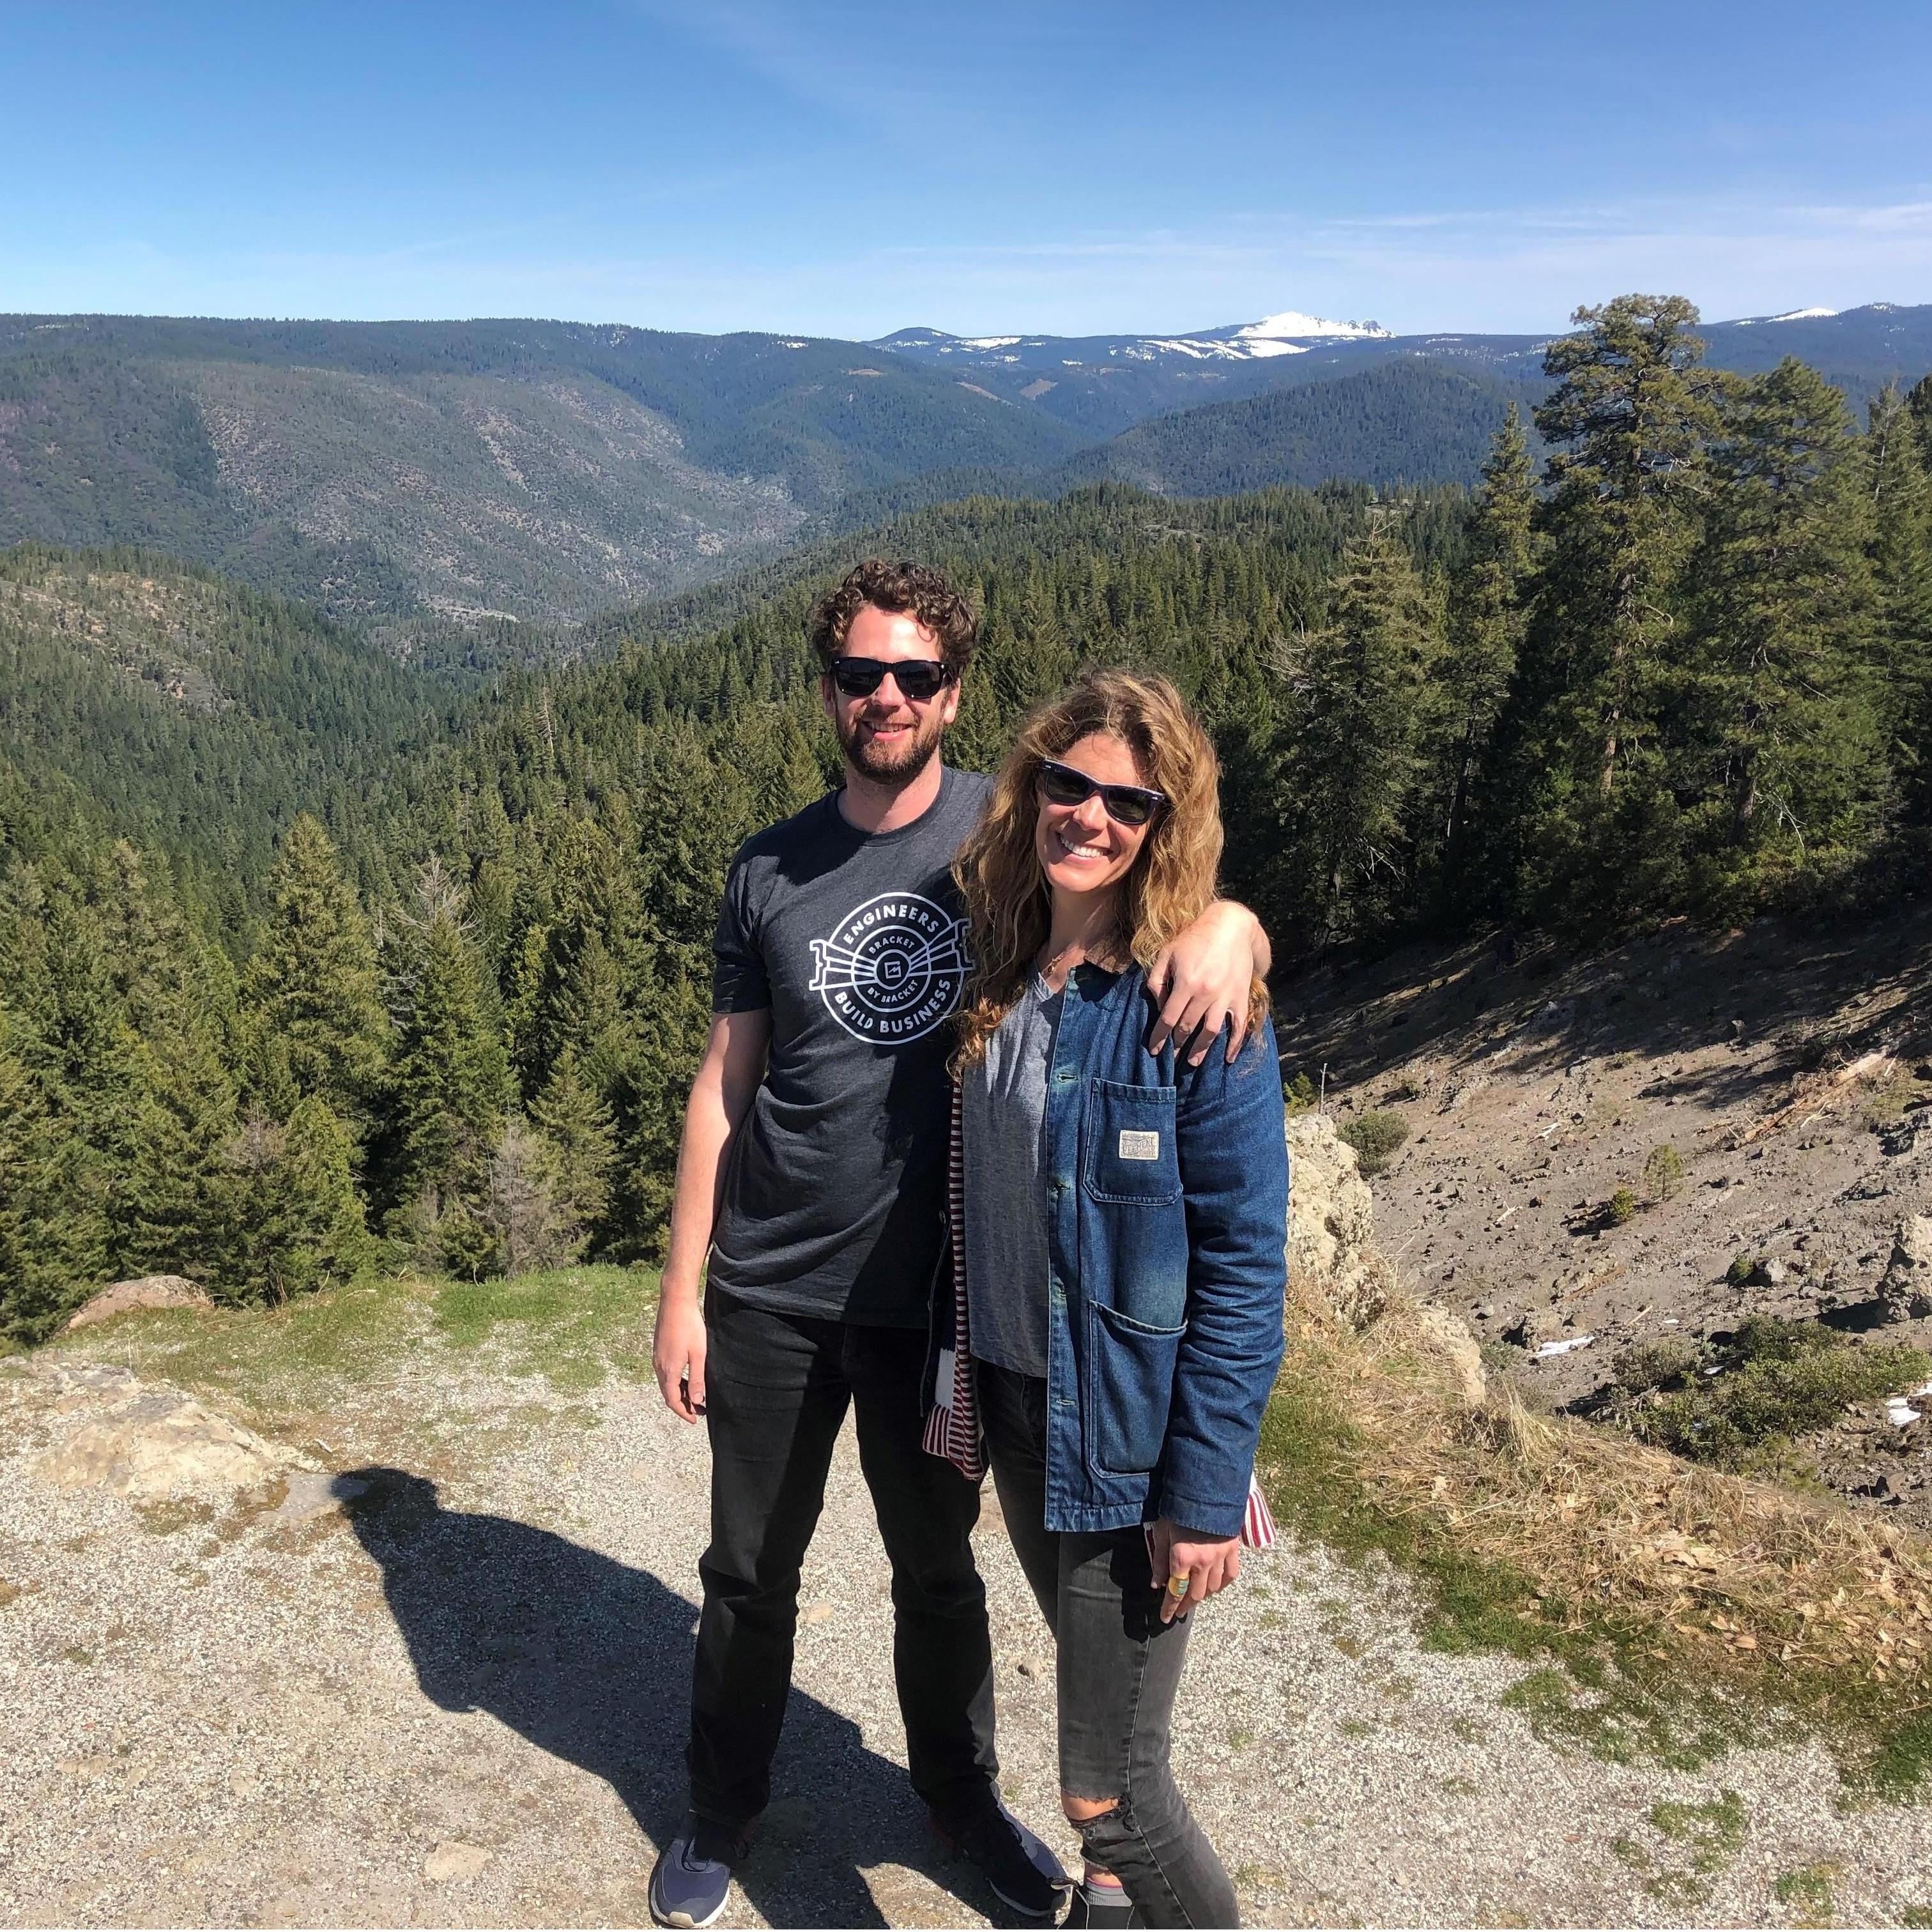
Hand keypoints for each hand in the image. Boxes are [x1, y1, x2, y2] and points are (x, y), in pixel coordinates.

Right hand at [653, 1290, 707, 1422]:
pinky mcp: (659, 1350)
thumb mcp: (698, 1354)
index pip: (673, 1400)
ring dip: (679, 1393)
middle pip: (668, 1394)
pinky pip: (665, 1373)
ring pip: (666, 1384)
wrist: (675, 1302)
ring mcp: (657, 1358)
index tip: (695, 1419)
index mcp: (669, 1370)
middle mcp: (659, 1366)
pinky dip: (675, 1382)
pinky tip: (686, 1379)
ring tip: (694, 1397)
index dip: (684, 1412)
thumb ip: (697, 1379)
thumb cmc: (689, 1326)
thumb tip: (698, 1401)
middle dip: (682, 1405)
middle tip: (698, 1411)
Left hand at [1148, 902, 1265, 1064]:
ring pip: (1211, 1032)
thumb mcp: (1167, 954)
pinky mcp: (1241, 997)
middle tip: (1170, 1056)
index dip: (1159, 1037)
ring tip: (1193, 1062)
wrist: (1231, 927)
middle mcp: (1205, 993)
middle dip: (1176, 1044)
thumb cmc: (1194, 939)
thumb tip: (1158, 1007)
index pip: (1168, 1018)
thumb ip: (1157, 981)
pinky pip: (1239, 1026)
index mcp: (1185, 983)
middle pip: (1187, 1027)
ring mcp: (1226, 997)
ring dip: (1201, 1050)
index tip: (1153, 1050)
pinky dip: (1234, 1044)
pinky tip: (1227, 1058)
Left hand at [1148, 1518, 1241, 1623]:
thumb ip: (1160, 1560)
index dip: (1169, 1607)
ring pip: (1213, 1588)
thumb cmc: (1178, 1508)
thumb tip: (1157, 1584)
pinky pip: (1230, 1575)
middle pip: (1195, 1593)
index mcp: (1182, 1556)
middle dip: (1185, 1605)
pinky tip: (1215, 1587)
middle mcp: (1202, 1561)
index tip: (1165, 1618)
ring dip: (1202, 1596)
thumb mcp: (1162, 1531)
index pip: (1175, 1591)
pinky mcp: (1233, 1549)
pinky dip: (1222, 1584)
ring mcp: (1220, 1556)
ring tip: (1194, 1598)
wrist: (1206, 1487)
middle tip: (1178, 1610)